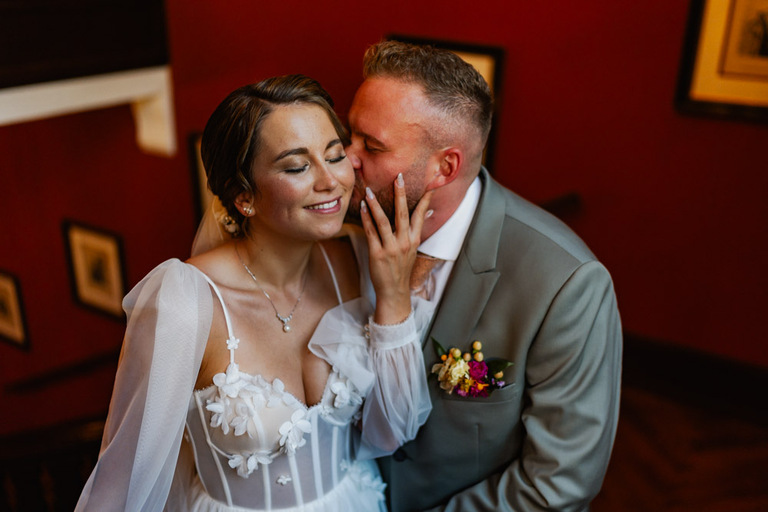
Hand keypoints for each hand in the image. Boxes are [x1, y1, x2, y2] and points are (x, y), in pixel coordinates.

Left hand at [360, 173, 432, 324]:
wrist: (394, 292)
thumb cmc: (401, 268)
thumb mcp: (413, 249)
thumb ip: (417, 229)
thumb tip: (427, 212)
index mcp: (414, 240)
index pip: (420, 215)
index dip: (424, 199)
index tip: (428, 184)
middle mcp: (405, 242)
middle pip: (403, 214)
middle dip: (400, 194)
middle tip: (398, 177)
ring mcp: (391, 248)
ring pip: (383, 221)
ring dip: (375, 204)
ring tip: (368, 190)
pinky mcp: (377, 254)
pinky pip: (370, 232)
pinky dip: (366, 218)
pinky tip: (362, 207)